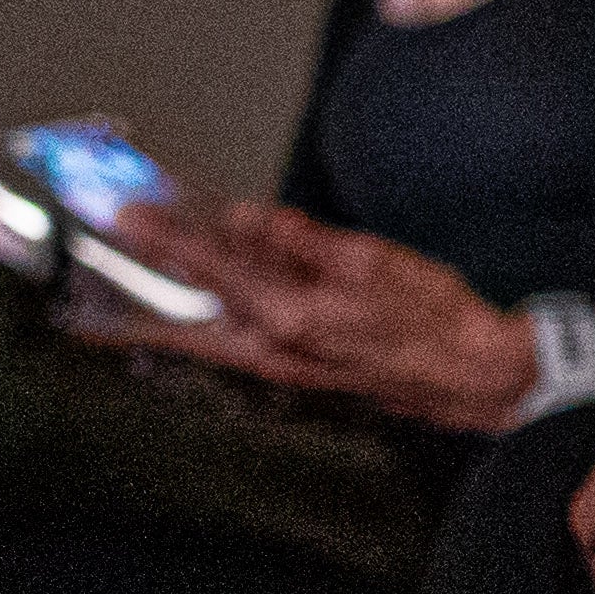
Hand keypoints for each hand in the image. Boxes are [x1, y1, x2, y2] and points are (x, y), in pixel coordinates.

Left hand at [167, 199, 541, 428]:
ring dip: (182, 300)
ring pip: (212, 330)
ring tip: (161, 268)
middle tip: (127, 249)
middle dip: (153, 280)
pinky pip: (240, 340)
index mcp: (291, 314)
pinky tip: (220, 295)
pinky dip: (218, 315)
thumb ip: (300, 239)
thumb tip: (249, 219)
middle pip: (192, 313)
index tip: (131, 218)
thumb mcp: (370, 258)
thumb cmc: (432, 318)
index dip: (166, 239)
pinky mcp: (300, 369)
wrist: (467, 374)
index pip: (211, 269)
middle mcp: (277, 347)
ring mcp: (286, 364)